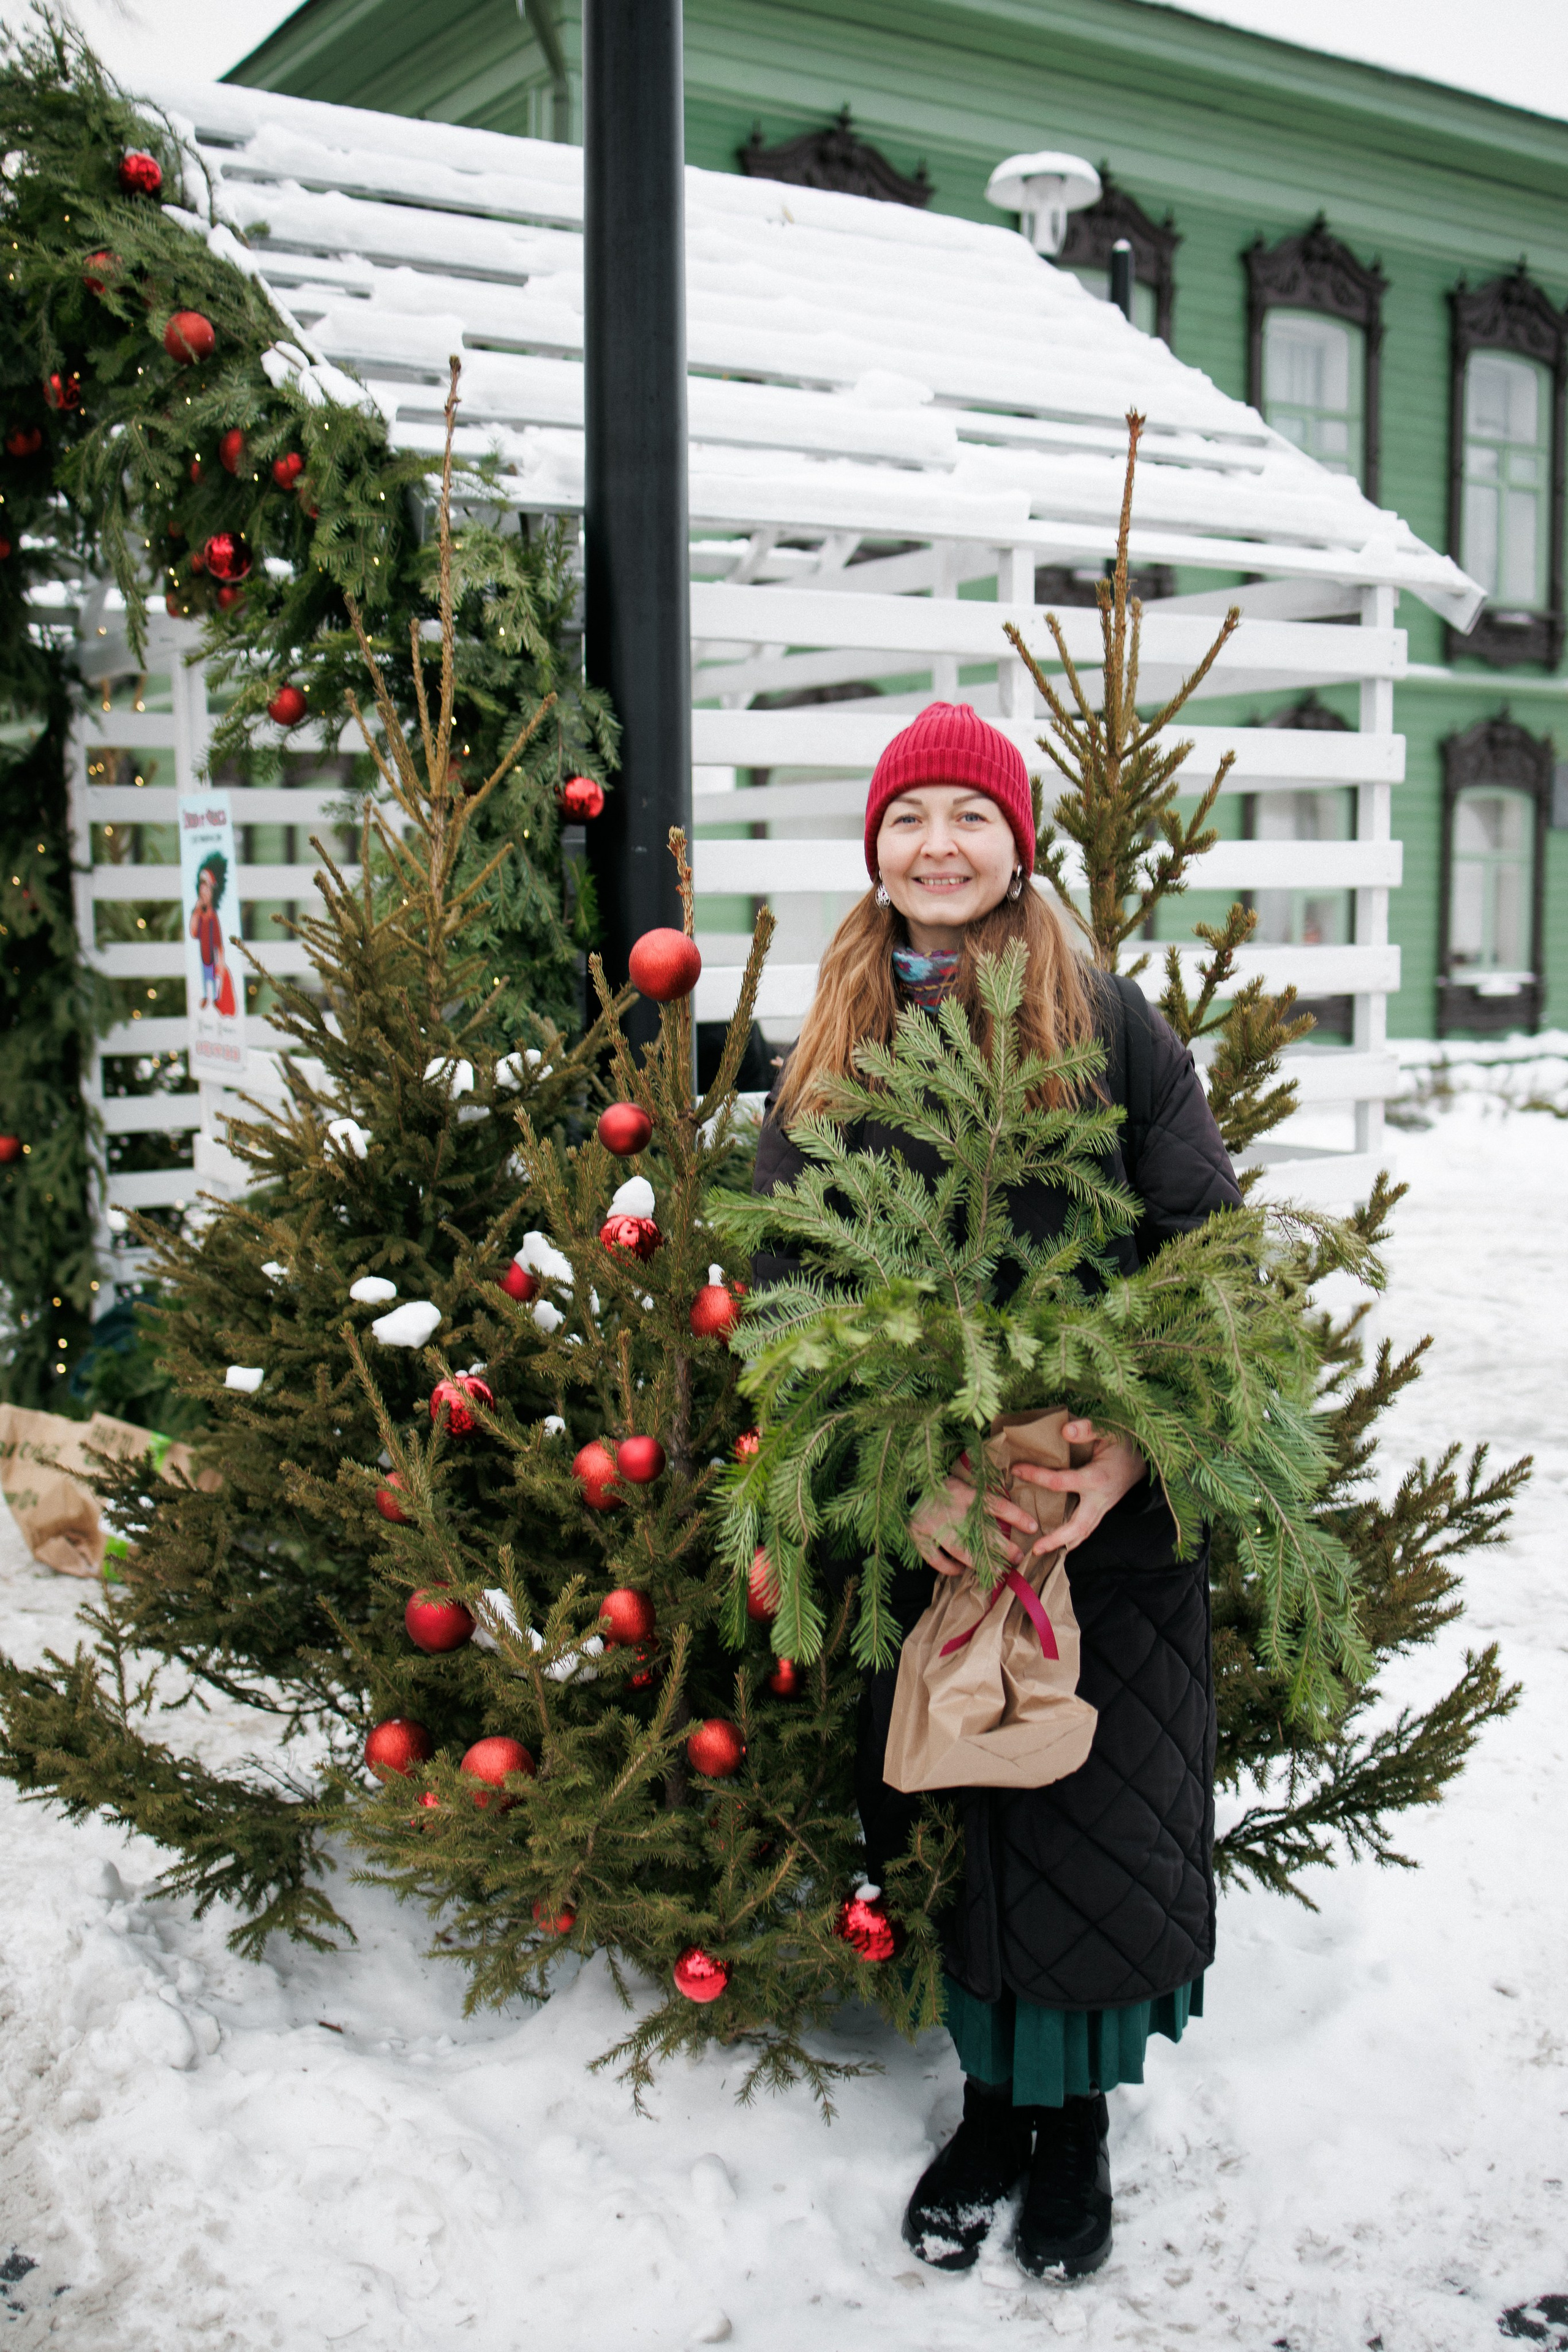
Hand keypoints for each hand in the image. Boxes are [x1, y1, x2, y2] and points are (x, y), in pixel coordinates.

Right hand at [909, 1466, 1038, 1577]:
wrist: (905, 1480)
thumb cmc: (938, 1480)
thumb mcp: (962, 1479)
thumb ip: (979, 1492)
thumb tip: (1006, 1501)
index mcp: (964, 1493)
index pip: (997, 1505)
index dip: (1017, 1517)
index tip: (1033, 1527)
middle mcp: (952, 1511)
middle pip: (983, 1534)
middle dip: (1003, 1548)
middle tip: (1019, 1557)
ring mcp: (934, 1525)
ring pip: (962, 1551)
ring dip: (981, 1563)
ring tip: (997, 1570)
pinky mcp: (919, 1535)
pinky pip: (936, 1559)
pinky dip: (949, 1567)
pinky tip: (960, 1570)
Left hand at [1011, 1420, 1146, 1557]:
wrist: (1143, 1458)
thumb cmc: (1123, 1443)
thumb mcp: (1108, 1430)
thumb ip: (1087, 1430)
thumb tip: (1066, 1430)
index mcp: (1097, 1478)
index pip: (1061, 1482)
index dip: (1037, 1476)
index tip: (1016, 1470)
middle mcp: (1100, 1499)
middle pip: (1078, 1527)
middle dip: (1056, 1539)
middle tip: (1035, 1549)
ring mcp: (1102, 1509)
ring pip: (1083, 1534)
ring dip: (1062, 1545)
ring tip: (1039, 1553)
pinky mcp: (1100, 1512)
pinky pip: (1085, 1530)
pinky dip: (1071, 1540)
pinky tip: (1055, 1545)